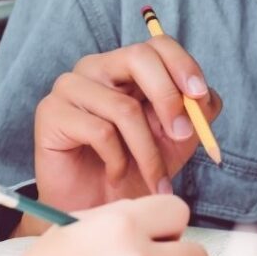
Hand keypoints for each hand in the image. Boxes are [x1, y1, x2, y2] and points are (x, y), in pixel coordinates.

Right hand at [21, 39, 221, 232]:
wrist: (98, 210)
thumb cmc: (135, 172)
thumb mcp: (176, 142)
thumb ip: (195, 115)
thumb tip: (206, 97)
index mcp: (127, 68)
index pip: (157, 44)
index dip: (183, 65)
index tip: (199, 96)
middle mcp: (97, 69)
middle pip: (139, 58)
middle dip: (169, 99)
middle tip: (183, 136)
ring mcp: (70, 87)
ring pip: (124, 107)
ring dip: (148, 152)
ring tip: (154, 179)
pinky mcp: (51, 113)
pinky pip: (99, 131)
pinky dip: (117, 160)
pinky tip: (115, 174)